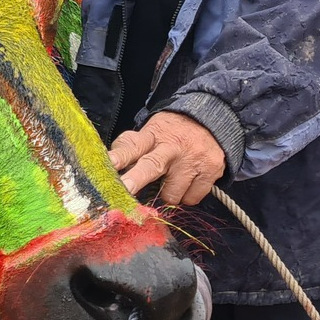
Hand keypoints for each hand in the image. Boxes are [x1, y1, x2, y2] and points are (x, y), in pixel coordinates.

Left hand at [108, 112, 224, 205]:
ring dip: (169, 193)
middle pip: (152, 166)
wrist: (212, 120)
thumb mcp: (151, 132)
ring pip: (172, 195)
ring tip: (173, 178)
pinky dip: (187, 195)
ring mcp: (192, 160)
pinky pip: (191, 199)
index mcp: (153, 136)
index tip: (108, 165)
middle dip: (137, 179)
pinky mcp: (211, 170)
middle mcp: (172, 148)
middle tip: (126, 189)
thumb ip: (132, 147)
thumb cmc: (173, 132)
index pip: (132, 146)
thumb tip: (110, 164)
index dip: (119, 157)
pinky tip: (188, 181)